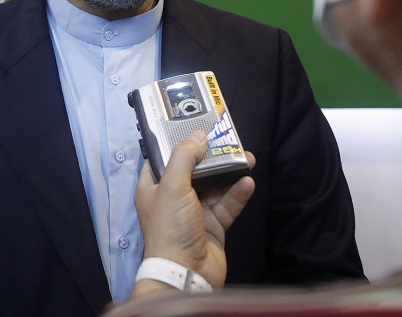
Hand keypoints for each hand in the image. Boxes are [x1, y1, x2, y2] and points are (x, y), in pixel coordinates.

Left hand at [131, 131, 255, 297]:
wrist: (186, 273)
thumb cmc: (170, 227)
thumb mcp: (172, 185)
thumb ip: (184, 157)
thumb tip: (197, 136)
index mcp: (153, 188)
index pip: (161, 160)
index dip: (175, 144)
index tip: (192, 128)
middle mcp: (172, 199)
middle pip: (192, 171)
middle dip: (210, 157)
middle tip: (227, 141)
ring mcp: (194, 213)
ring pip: (213, 187)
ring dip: (229, 173)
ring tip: (246, 157)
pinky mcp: (213, 227)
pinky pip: (226, 205)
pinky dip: (236, 194)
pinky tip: (248, 182)